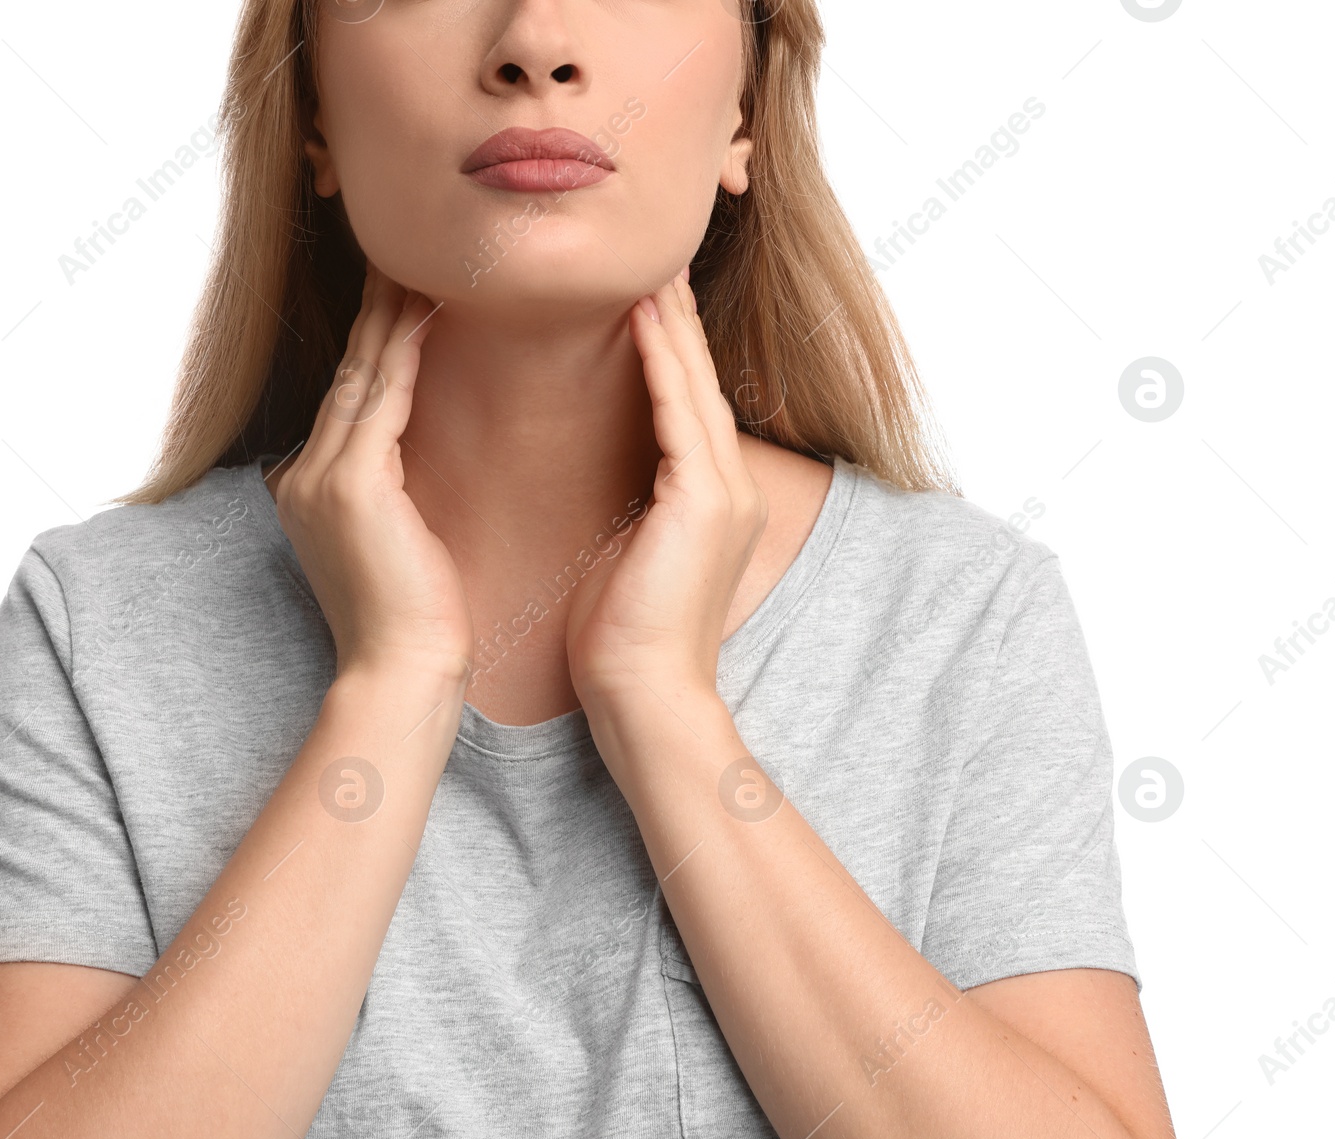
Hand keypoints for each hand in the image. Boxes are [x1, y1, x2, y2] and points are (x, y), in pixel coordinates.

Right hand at [269, 262, 472, 681]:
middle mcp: (307, 475)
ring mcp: (323, 477)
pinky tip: (429, 307)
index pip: (352, 398)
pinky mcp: (352, 484)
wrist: (403, 672)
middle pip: (351, 372)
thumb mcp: (398, 544)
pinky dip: (405, 348)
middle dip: (379, 310)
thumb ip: (392, 497)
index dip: (376, 341)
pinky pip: (383, 395)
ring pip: (363, 373)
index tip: (404, 293)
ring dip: (392, 312)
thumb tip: (411, 472)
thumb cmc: (417, 620)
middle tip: (409, 250)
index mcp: (315, 490)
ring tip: (422, 260)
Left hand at [565, 267, 767, 708]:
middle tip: (642, 245)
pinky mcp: (704, 500)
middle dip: (669, 308)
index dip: (661, 337)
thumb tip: (606, 474)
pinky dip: (661, 357)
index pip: (682, 396)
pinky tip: (640, 311)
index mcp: (707, 496)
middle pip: (695, 373)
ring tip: (642, 257)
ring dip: (666, 315)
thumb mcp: (625, 551)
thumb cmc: (621, 637)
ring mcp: (724, 489)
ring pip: (691, 379)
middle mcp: (727, 483)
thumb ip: (631, 503)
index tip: (631, 284)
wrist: (643, 697)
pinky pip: (679, 410)